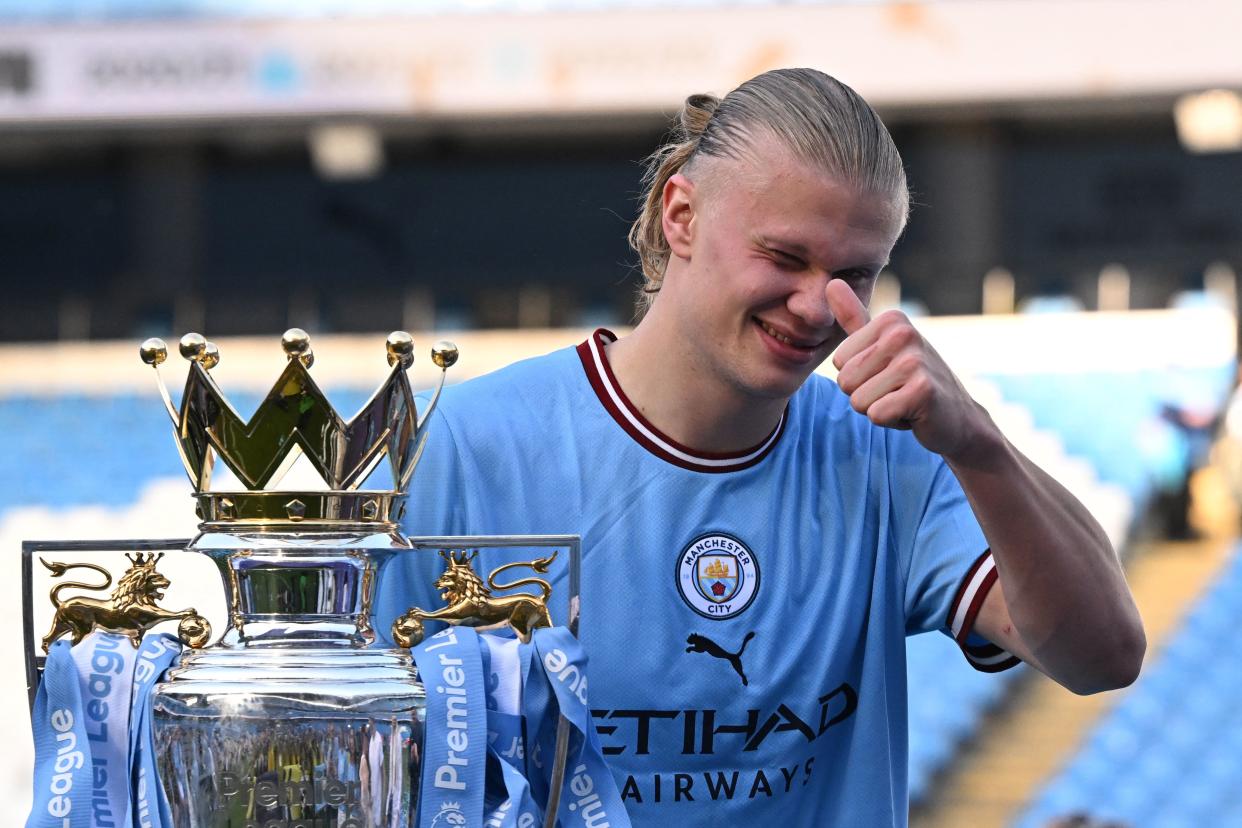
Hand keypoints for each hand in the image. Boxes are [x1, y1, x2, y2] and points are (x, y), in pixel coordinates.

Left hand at [827, 279, 992, 459]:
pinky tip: (914, 413)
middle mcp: (904, 334)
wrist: (957, 416)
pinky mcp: (922, 391)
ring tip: (905, 400)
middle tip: (897, 390)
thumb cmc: (912, 381)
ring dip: (879, 409)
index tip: (888, 374)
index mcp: (891, 320)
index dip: (859, 377)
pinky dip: (892, 421)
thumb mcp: (881, 344)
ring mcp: (915, 361)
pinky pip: (876, 415)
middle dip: (866, 395)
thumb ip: (855, 317)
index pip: (838, 361)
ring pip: (858, 401)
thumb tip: (831, 282)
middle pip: (845, 381)